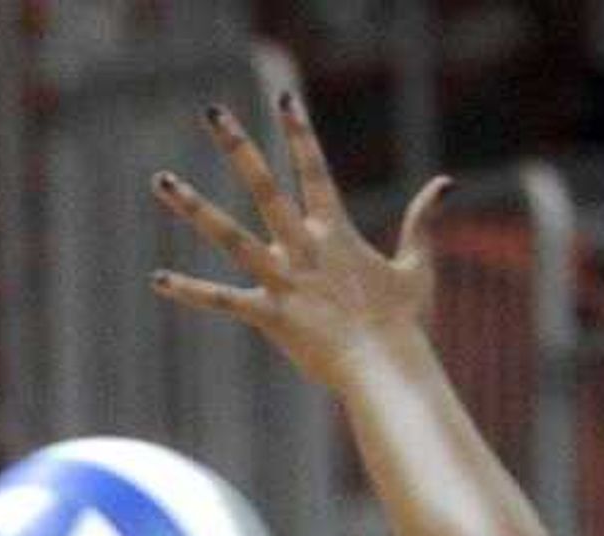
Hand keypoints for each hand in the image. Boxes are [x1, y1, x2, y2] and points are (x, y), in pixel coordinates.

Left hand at [151, 94, 451, 392]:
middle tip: (211, 112)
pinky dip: (190, 292)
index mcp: (336, 231)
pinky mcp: (270, 314)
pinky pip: (223, 300)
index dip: (299, 132)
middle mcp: (304, 247)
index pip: (314, 168)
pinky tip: (157, 280)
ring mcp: (284, 279)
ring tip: (161, 181)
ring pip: (230, 235)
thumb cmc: (404, 323)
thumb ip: (422, 222)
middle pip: (264, 186)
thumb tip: (445, 183)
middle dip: (238, 146)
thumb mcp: (417, 266)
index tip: (284, 99)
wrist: (388, 368)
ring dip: (194, 207)